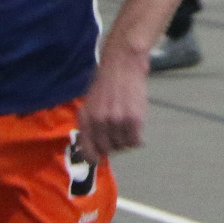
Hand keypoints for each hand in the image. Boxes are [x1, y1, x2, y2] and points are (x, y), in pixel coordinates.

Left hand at [76, 43, 146, 159]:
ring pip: (123, 145)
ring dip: (126, 141)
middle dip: (113, 146)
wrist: (122, 65)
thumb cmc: (105, 83)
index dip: (94, 157)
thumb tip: (94, 144)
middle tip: (119, 137)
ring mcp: (117, 122)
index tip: (99, 157)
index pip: (88, 149)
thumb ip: (91, 123)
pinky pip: (135, 140)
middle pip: (108, 148)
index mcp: (86, 119)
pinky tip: (137, 131)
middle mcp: (99, 123)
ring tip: (129, 131)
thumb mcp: (90, 103)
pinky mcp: (134, 119)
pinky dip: (137, 139)